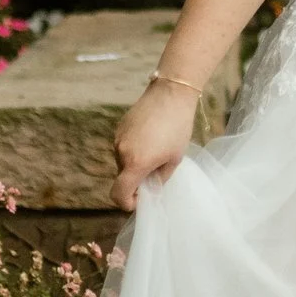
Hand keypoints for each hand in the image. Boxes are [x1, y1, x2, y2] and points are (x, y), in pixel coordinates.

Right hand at [113, 78, 196, 211]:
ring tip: (156, 152)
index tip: (140, 200)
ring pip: (122, 163)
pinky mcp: (118, 128)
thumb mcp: (174, 158)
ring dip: (135, 165)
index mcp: (136, 164)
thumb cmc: (178, 127)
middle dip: (136, 181)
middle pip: (122, 178)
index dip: (127, 203)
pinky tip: (150, 139)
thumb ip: (160, 178)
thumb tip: (150, 187)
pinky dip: (132, 151)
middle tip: (156, 172)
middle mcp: (121, 153)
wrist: (170, 93)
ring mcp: (117, 139)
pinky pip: (122, 148)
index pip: (119, 194)